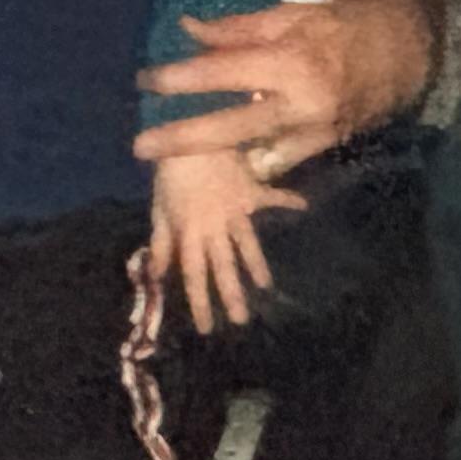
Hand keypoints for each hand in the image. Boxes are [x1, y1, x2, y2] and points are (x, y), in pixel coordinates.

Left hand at [132, 0, 429, 177]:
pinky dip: (250, 163)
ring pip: (252, 156)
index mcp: (289, 61)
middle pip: (231, 127)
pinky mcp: (320, 150)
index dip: (181, 78)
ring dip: (214, 159)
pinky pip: (276, 164)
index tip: (145, 82)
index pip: (223, 72)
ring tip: (173, 160)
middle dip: (183, 139)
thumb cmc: (335, 28)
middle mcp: (300, 103)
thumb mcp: (288, 17)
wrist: (398, 54)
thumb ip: (235, 30)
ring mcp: (312, 133)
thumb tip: (187, 30)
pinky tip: (224, 165)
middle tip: (140, 147)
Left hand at [143, 146, 304, 332]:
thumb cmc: (170, 173)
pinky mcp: (250, 190)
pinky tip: (304, 205)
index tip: (206, 327)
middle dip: (232, 295)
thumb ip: (162, 242)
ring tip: (266, 285)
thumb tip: (157, 274)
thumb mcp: (159, 208)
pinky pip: (272, 196)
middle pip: (223, 267)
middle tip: (241, 320)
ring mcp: (235, 210)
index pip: (194, 276)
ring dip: (256, 265)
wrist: (185, 132)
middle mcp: (214, 227)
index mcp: (189, 233)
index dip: (200, 302)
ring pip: (247, 243)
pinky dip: (288, 199)